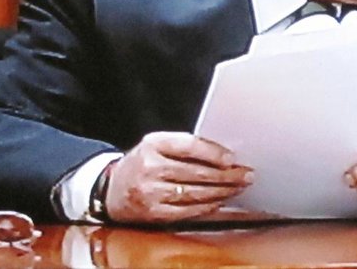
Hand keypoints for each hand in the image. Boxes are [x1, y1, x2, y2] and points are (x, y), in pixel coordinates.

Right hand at [105, 131, 252, 223]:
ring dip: (222, 191)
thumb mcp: (157, 144)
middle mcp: (150, 168)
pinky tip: (220, 201)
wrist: (110, 189)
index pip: (189, 146)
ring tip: (238, 187)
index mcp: (153, 144)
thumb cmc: (142, 163)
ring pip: (195, 193)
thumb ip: (184, 146)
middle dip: (227, 175)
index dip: (214, 152)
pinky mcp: (153, 213)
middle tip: (246, 175)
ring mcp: (151, 192)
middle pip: (196, 172)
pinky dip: (207, 206)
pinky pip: (187, 210)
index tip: (233, 158)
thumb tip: (222, 154)